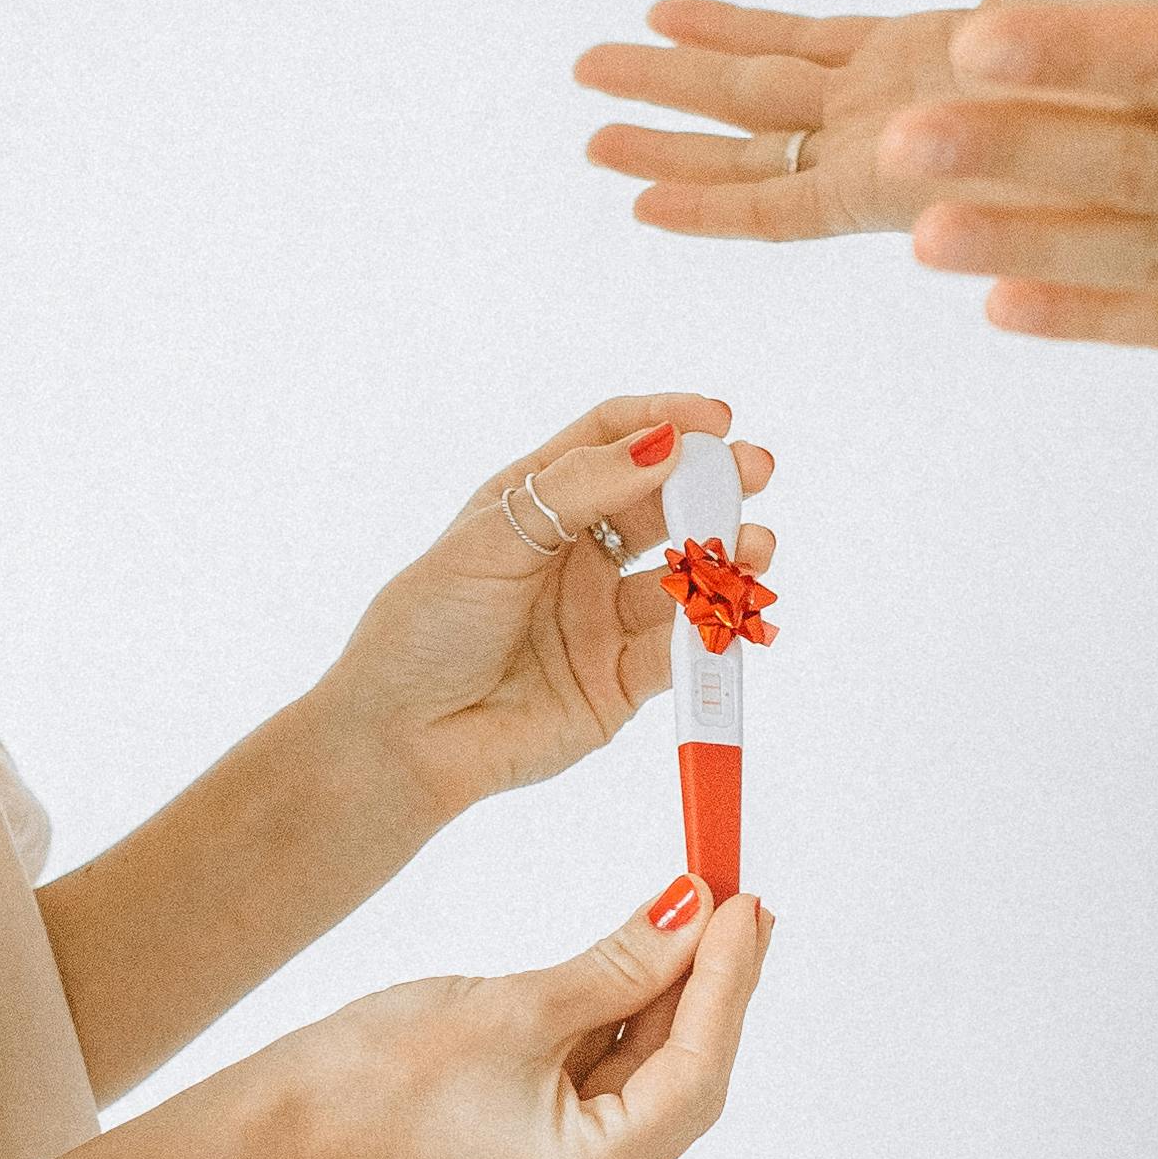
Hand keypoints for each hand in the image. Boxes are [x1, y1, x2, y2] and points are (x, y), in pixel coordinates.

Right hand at [276, 875, 774, 1158]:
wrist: (276, 1127)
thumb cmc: (374, 1076)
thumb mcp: (516, 1005)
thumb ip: (621, 965)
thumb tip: (693, 914)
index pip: (695, 1072)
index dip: (730, 983)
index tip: (747, 905)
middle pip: (679, 1080)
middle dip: (708, 987)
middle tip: (738, 900)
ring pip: (641, 1077)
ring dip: (666, 997)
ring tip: (696, 912)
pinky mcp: (533, 1158)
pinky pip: (599, 1084)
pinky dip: (619, 1022)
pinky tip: (642, 959)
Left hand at [314, 396, 777, 831]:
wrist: (403, 737)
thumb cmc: (426, 627)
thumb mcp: (493, 538)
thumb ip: (578, 490)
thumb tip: (662, 444)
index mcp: (537, 503)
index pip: (613, 442)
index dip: (666, 423)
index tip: (716, 420)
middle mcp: (577, 554)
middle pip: (661, 504)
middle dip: (713, 486)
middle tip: (753, 473)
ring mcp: (603, 617)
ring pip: (683, 576)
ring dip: (725, 557)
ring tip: (754, 549)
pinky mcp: (622, 681)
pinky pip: (681, 648)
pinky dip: (711, 629)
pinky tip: (728, 611)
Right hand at [575, 0, 1157, 242]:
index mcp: (925, 57)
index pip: (804, 48)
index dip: (730, 32)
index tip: (658, 15)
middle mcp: (895, 114)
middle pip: (756, 101)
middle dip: (671, 89)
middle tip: (585, 74)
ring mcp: (888, 154)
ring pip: (750, 149)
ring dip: (668, 139)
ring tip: (588, 130)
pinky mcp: (893, 193)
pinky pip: (784, 204)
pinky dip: (711, 205)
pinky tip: (644, 201)